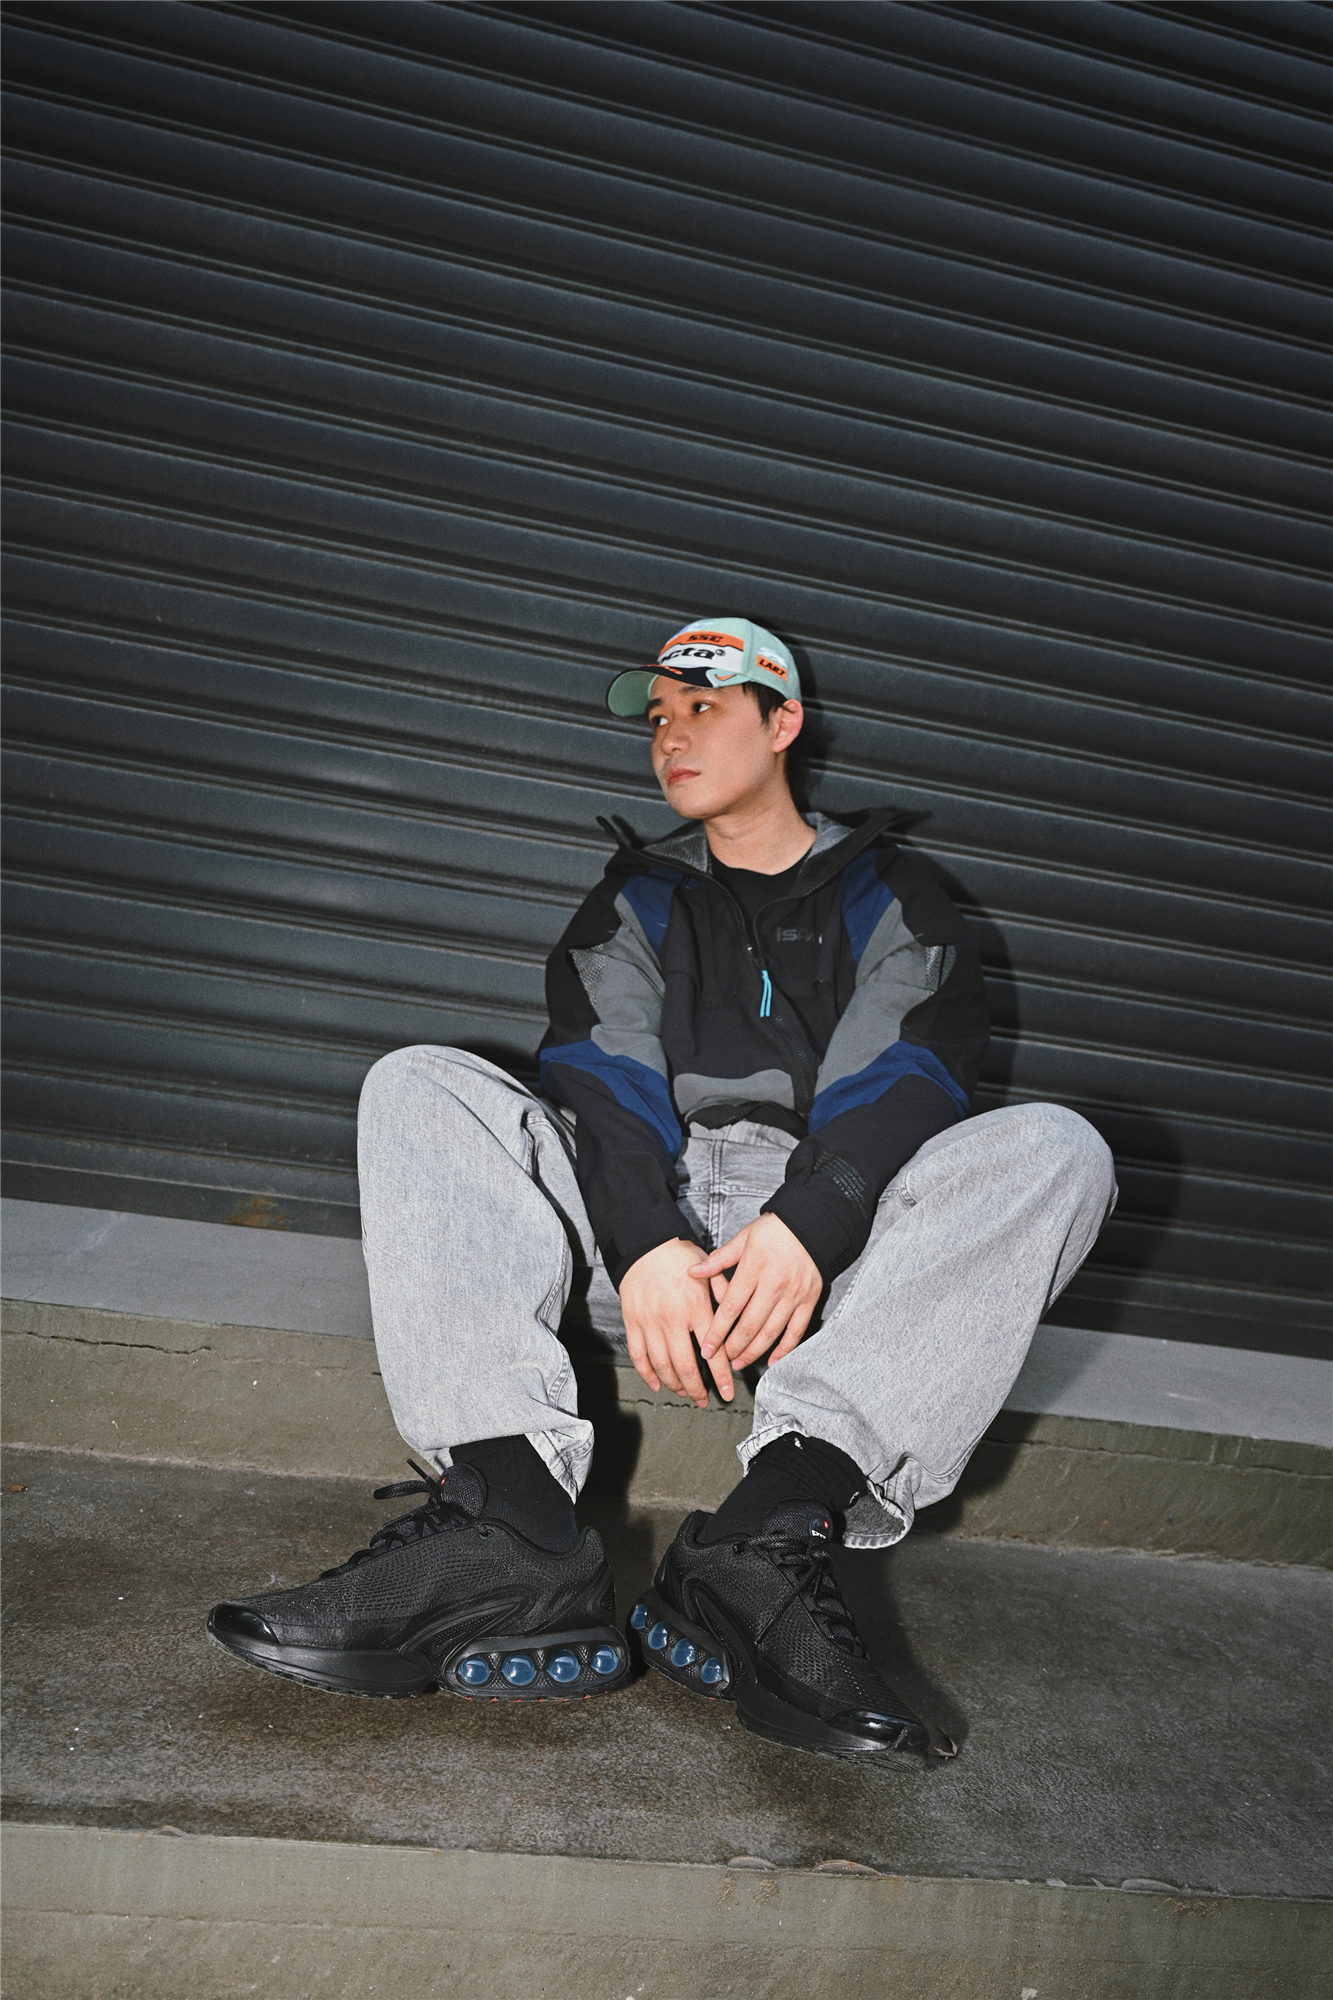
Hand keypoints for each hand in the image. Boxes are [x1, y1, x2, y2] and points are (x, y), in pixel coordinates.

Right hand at [619, 1239, 735, 1407]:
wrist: (645, 1244)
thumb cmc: (679, 1256)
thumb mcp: (709, 1272)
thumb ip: (725, 1296)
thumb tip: (740, 1319)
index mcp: (695, 1306)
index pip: (712, 1350)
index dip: (722, 1376)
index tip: (728, 1391)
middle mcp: (672, 1318)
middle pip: (685, 1366)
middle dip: (697, 1389)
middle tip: (705, 1400)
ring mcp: (650, 1322)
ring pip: (662, 1365)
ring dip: (675, 1385)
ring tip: (685, 1392)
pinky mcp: (632, 1322)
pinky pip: (638, 1356)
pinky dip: (647, 1374)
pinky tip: (657, 1383)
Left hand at [691, 1214, 822, 1371]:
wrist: (811, 1223)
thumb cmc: (774, 1230)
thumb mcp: (743, 1238)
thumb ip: (719, 1259)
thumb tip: (692, 1271)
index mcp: (753, 1268)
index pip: (731, 1308)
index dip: (717, 1332)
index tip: (707, 1349)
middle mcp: (774, 1285)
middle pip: (749, 1325)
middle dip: (733, 1347)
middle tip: (721, 1360)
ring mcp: (793, 1295)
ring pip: (771, 1332)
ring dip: (753, 1352)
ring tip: (739, 1363)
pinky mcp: (809, 1300)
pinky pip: (796, 1331)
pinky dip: (784, 1349)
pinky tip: (772, 1361)